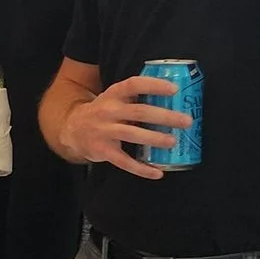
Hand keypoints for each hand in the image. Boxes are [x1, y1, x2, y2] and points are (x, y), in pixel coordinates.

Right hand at [60, 75, 193, 180]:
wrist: (72, 128)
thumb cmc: (104, 112)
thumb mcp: (114, 98)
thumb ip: (136, 98)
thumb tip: (175, 101)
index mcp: (113, 94)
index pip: (134, 85)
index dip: (154, 86)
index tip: (175, 90)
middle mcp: (108, 111)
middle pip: (139, 112)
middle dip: (165, 116)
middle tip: (186, 121)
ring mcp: (104, 131)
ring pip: (132, 134)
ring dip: (154, 138)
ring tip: (173, 142)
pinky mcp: (103, 151)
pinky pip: (124, 161)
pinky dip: (141, 169)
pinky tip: (157, 173)